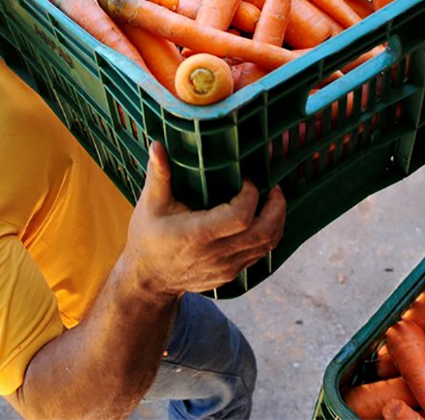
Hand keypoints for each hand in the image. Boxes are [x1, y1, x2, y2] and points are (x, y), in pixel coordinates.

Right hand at [122, 142, 285, 295]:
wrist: (148, 280)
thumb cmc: (148, 238)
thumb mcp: (149, 204)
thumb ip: (158, 174)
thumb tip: (157, 144)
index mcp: (198, 235)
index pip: (240, 217)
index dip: (250, 194)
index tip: (245, 179)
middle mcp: (217, 254)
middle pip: (264, 233)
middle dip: (276, 207)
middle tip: (274, 188)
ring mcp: (226, 268)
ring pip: (267, 245)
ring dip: (276, 221)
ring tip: (273, 200)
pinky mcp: (231, 274)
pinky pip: (259, 254)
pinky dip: (267, 235)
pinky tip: (262, 219)